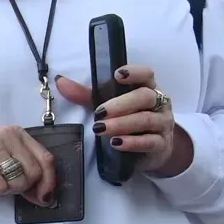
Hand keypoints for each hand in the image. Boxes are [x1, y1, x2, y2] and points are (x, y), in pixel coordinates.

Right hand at [0, 127, 58, 203]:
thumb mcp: (6, 159)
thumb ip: (27, 171)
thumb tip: (46, 196)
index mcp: (17, 133)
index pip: (46, 158)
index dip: (49, 181)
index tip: (45, 197)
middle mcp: (6, 136)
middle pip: (34, 173)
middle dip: (22, 187)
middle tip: (5, 184)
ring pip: (18, 182)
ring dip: (5, 189)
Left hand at [54, 68, 190, 175]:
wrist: (149, 151)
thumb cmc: (128, 121)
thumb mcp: (107, 106)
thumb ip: (86, 95)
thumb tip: (61, 82)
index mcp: (147, 88)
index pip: (147, 75)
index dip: (135, 72)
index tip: (117, 74)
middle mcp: (158, 104)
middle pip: (145, 97)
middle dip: (122, 104)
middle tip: (100, 112)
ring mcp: (162, 124)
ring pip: (146, 120)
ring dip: (122, 124)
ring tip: (101, 129)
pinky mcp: (161, 144)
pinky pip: (150, 142)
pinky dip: (132, 142)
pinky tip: (116, 143)